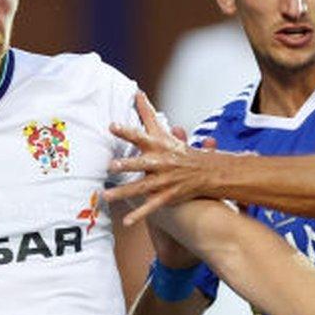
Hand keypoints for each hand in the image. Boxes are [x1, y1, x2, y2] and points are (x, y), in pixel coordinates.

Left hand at [104, 92, 218, 224]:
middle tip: (112, 165)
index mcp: (158, 146)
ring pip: (142, 187)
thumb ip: (148, 113)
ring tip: (106, 196)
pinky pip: (151, 207)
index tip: (112, 126)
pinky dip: (139, 215)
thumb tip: (137, 92)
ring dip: (124, 192)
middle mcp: (161, 162)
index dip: (127, 131)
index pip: (141, 136)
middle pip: (142, 163)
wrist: (207, 172)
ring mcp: (165, 180)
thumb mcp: (164, 132)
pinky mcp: (168, 196)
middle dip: (128, 164)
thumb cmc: (179, 151)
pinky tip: (126, 222)